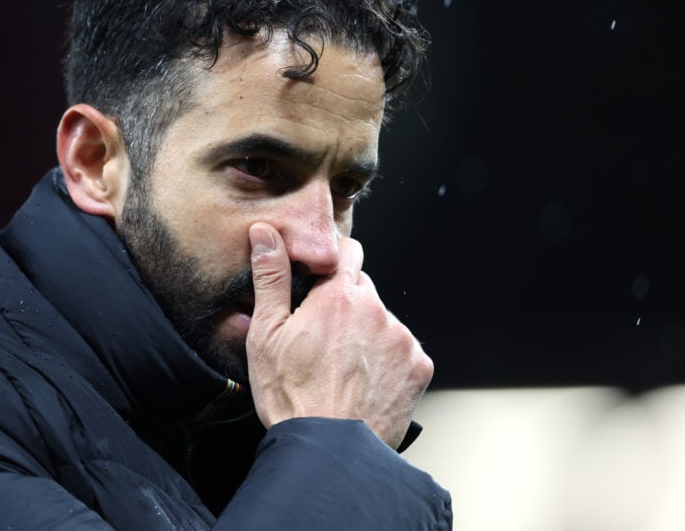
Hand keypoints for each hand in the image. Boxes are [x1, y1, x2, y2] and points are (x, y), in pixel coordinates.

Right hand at [245, 223, 433, 448]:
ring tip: (341, 368)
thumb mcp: (266, 333)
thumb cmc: (292, 397)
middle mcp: (377, 310)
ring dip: (367, 333)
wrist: (329, 451)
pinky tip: (363, 382)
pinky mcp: (418, 367)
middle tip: (322, 338)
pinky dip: (387, 361)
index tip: (320, 285)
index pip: (348, 251)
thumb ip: (270, 276)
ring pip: (383, 321)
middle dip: (346, 304)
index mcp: (339, 295)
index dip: (332, 265)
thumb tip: (265, 234)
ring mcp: (402, 339)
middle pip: (364, 289)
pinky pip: (403, 351)